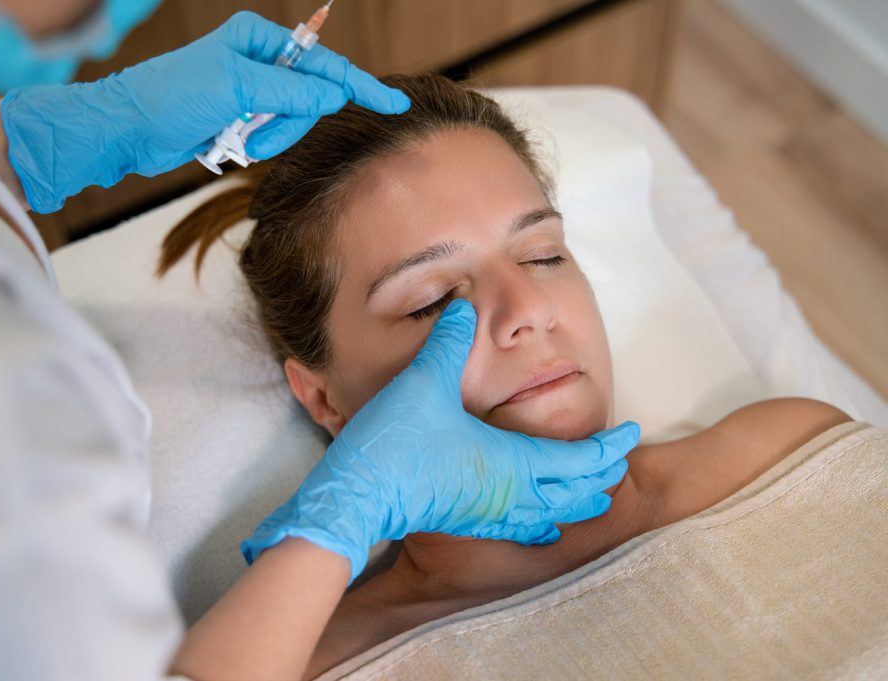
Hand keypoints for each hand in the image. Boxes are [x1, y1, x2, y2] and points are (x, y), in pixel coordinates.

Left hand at [0, 11, 409, 212]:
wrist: (127, 130)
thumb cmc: (172, 96)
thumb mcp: (236, 87)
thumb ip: (291, 90)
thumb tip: (335, 91)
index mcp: (259, 39)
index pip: (324, 64)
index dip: (359, 85)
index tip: (392, 103)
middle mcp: (258, 62)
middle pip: (309, 100)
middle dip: (286, 123)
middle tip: (254, 132)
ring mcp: (249, 93)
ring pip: (289, 124)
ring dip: (265, 138)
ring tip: (233, 139)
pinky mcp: (239, 120)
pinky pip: (268, 138)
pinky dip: (252, 146)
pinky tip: (224, 143)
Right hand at [243, 299, 639, 580]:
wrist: (355, 497)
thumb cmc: (394, 443)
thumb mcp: (424, 381)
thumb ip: (447, 342)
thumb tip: (460, 306)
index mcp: (512, 462)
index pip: (581, 460)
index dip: (610, 447)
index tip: (631, 432)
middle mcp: (510, 494)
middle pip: (575, 492)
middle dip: (601, 474)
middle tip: (618, 457)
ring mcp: (489, 513)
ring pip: (553, 515)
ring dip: (578, 500)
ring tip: (594, 490)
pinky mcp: (468, 521)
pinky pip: (524, 526)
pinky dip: (545, 520)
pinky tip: (543, 523)